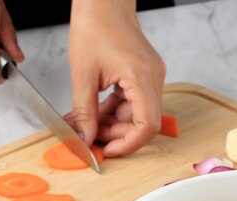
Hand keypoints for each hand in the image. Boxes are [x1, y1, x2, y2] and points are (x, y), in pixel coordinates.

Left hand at [67, 0, 165, 156]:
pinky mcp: (144, 76)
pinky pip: (134, 103)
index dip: (129, 144)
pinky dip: (116, 112)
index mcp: (141, 76)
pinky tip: (97, 113)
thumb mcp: (83, 74)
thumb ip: (85, 111)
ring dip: (114, 125)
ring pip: (138, 115)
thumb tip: (86, 138)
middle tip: (91, 138)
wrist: (103, 1)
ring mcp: (151, 77)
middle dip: (117, 135)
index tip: (108, 151)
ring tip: (88, 125)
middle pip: (143, 123)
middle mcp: (153, 79)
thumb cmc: (94, 25)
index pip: (147, 125)